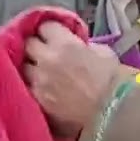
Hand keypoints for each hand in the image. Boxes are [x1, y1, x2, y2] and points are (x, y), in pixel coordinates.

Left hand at [24, 21, 121, 137]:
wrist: (114, 114)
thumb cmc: (114, 81)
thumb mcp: (103, 53)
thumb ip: (84, 46)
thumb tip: (76, 47)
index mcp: (64, 43)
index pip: (44, 26)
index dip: (49, 31)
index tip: (54, 36)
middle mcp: (47, 59)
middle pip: (29, 44)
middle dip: (36, 46)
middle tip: (45, 53)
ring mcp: (39, 81)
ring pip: (24, 67)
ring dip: (32, 68)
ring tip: (41, 73)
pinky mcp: (37, 101)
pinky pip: (28, 88)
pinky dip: (34, 87)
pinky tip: (43, 90)